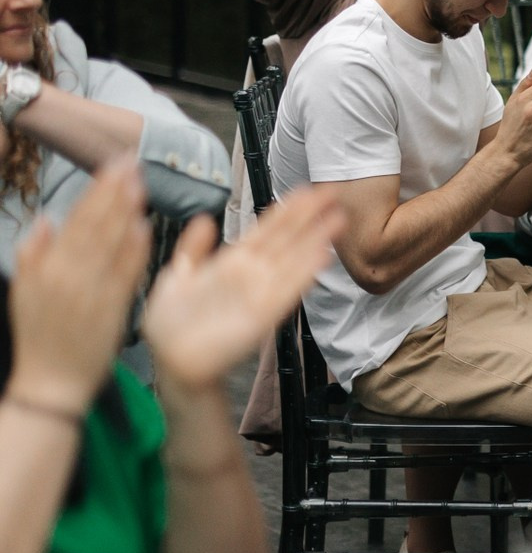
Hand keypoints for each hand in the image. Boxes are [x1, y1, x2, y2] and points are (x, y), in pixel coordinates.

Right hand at [6, 159, 150, 416]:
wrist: (53, 380)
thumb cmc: (38, 335)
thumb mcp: (24, 292)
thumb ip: (32, 254)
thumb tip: (45, 221)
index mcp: (49, 268)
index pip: (76, 220)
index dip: (96, 191)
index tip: (112, 166)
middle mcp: (71, 275)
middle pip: (96, 225)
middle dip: (114, 191)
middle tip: (131, 162)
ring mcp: (94, 291)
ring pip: (112, 243)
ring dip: (127, 211)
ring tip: (140, 183)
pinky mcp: (115, 308)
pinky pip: (127, 274)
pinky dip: (135, 250)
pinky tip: (145, 228)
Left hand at [141, 191, 343, 395]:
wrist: (173, 361)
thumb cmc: (172, 324)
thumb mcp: (176, 277)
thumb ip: (193, 249)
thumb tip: (205, 218)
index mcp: (232, 262)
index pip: (266, 229)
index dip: (286, 209)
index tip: (306, 190)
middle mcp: (252, 274)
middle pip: (286, 238)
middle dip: (310, 215)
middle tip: (333, 192)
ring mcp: (261, 293)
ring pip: (293, 259)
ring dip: (317, 239)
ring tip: (338, 217)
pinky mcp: (264, 315)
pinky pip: (288, 289)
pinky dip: (305, 273)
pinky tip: (322, 255)